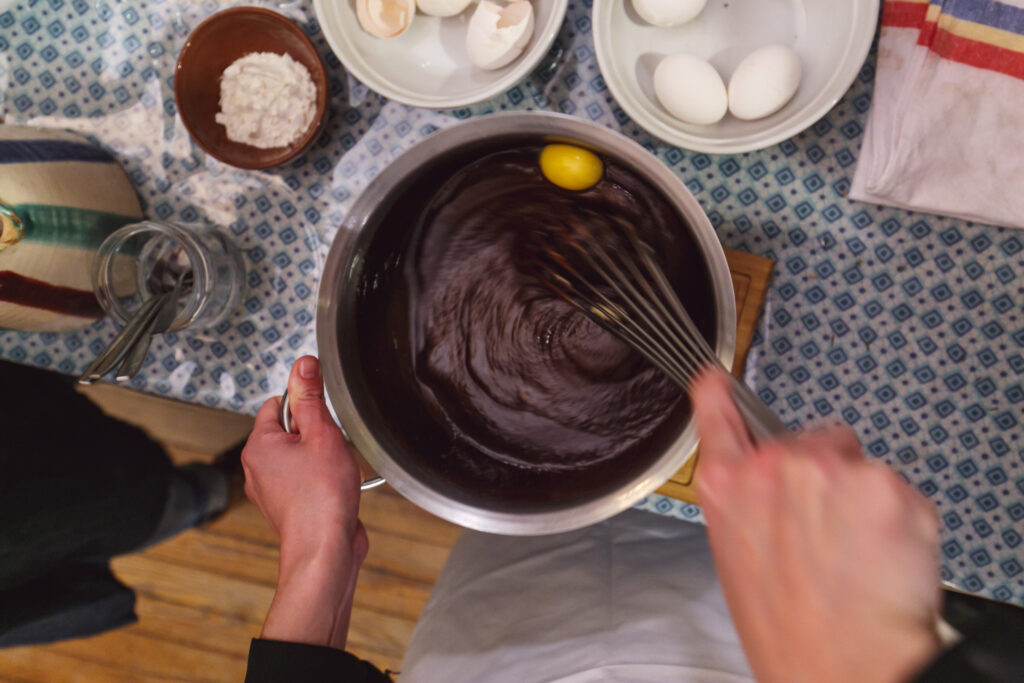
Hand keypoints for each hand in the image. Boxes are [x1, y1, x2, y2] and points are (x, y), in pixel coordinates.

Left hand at [242, 355, 368, 648]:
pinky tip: (338, 489)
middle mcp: (258, 468)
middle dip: (317, 434)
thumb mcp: (321, 434)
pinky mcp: (289, 507)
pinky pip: (307, 480)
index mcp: (259, 446)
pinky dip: (324, 480)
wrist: (325, 551)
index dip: (305, 404)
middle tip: (332, 446)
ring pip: (302, 456)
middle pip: (291, 431)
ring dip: (323, 458)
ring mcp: (273, 490)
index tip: (324, 413)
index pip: (279, 404)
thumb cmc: (321, 499)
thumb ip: (311, 397)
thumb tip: (303, 365)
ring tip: (335, 470)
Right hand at [693, 369, 941, 682]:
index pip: (717, 415)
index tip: (717, 378)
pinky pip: (900, 488)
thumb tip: (773, 485)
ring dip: (864, 497)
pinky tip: (884, 556)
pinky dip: (903, 519)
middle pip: (813, 442)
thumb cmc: (790, 630)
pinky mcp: (881, 482)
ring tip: (855, 555)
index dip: (719, 394)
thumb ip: (748, 503)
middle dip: (827, 478)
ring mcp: (826, 468)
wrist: (840, 666)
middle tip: (828, 537)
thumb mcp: (740, 559)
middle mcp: (770, 464)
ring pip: (859, 463)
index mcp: (726, 485)